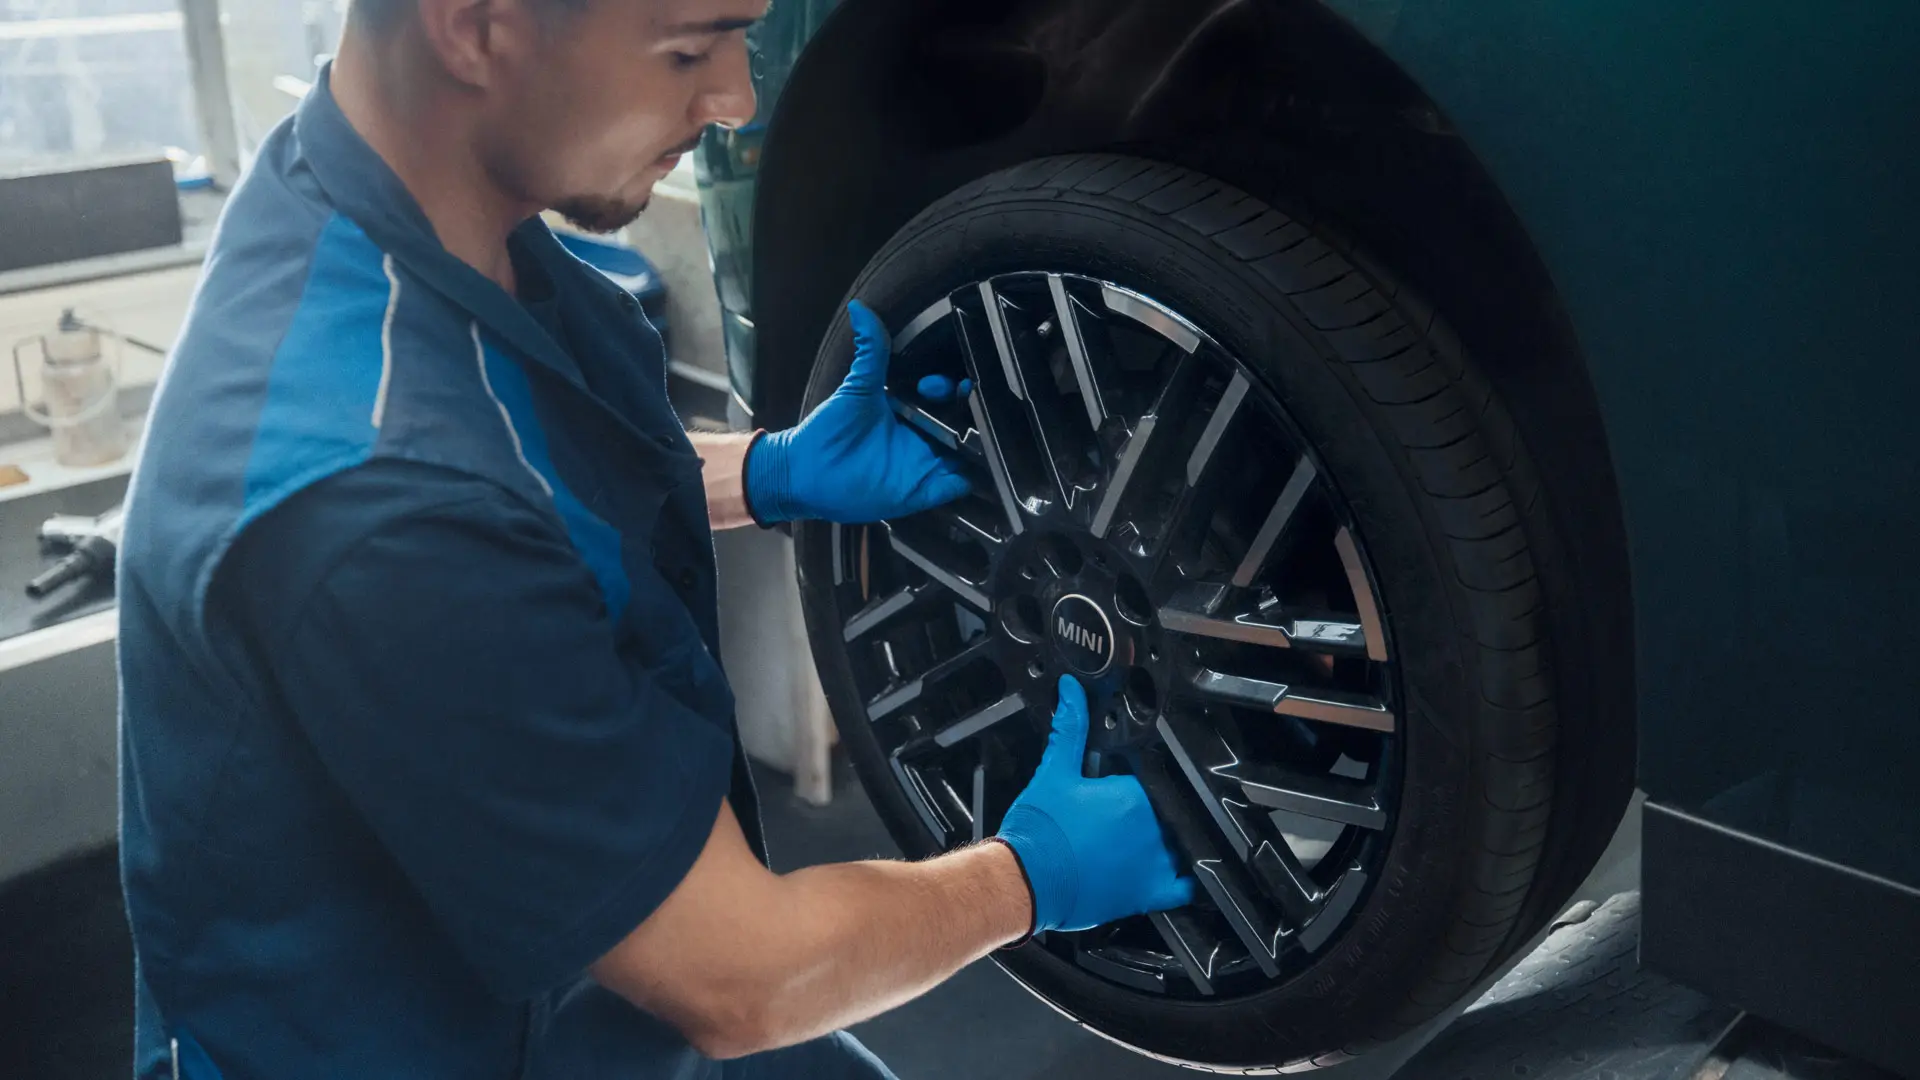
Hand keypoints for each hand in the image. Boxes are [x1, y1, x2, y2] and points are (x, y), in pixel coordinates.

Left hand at [744, 301, 972, 523]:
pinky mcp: (921, 491)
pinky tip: (977, 466)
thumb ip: (868, 351)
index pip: (945, 396)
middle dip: (974, 412)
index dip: (949, 386)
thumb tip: (860, 308)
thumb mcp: (856, 388)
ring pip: (967, 453)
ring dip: (980, 444)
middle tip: (966, 403)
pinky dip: (970, 478)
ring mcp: (924, 464)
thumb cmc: (828, 431)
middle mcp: (922, 437)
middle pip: (964, 424)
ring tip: (982, 433)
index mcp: (910, 411)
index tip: (934, 384)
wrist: (805, 472)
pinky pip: (956, 485)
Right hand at [995, 677, 1195, 933]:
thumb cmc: (1039, 831)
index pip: (1156, 778)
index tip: (1128, 783)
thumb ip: (1070, 730)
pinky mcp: (1148, 894)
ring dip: (1173, 838)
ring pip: (1182, 843)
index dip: (1144, 779)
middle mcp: (1153, 829)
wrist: (1024, 880)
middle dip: (1156, 808)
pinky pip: (1185, 887)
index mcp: (1135, 796)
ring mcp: (1154, 864)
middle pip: (1171, 810)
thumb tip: (1072, 692)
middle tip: (1127, 814)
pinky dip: (1187, 878)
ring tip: (1149, 839)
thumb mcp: (1053, 772)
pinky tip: (1180, 871)